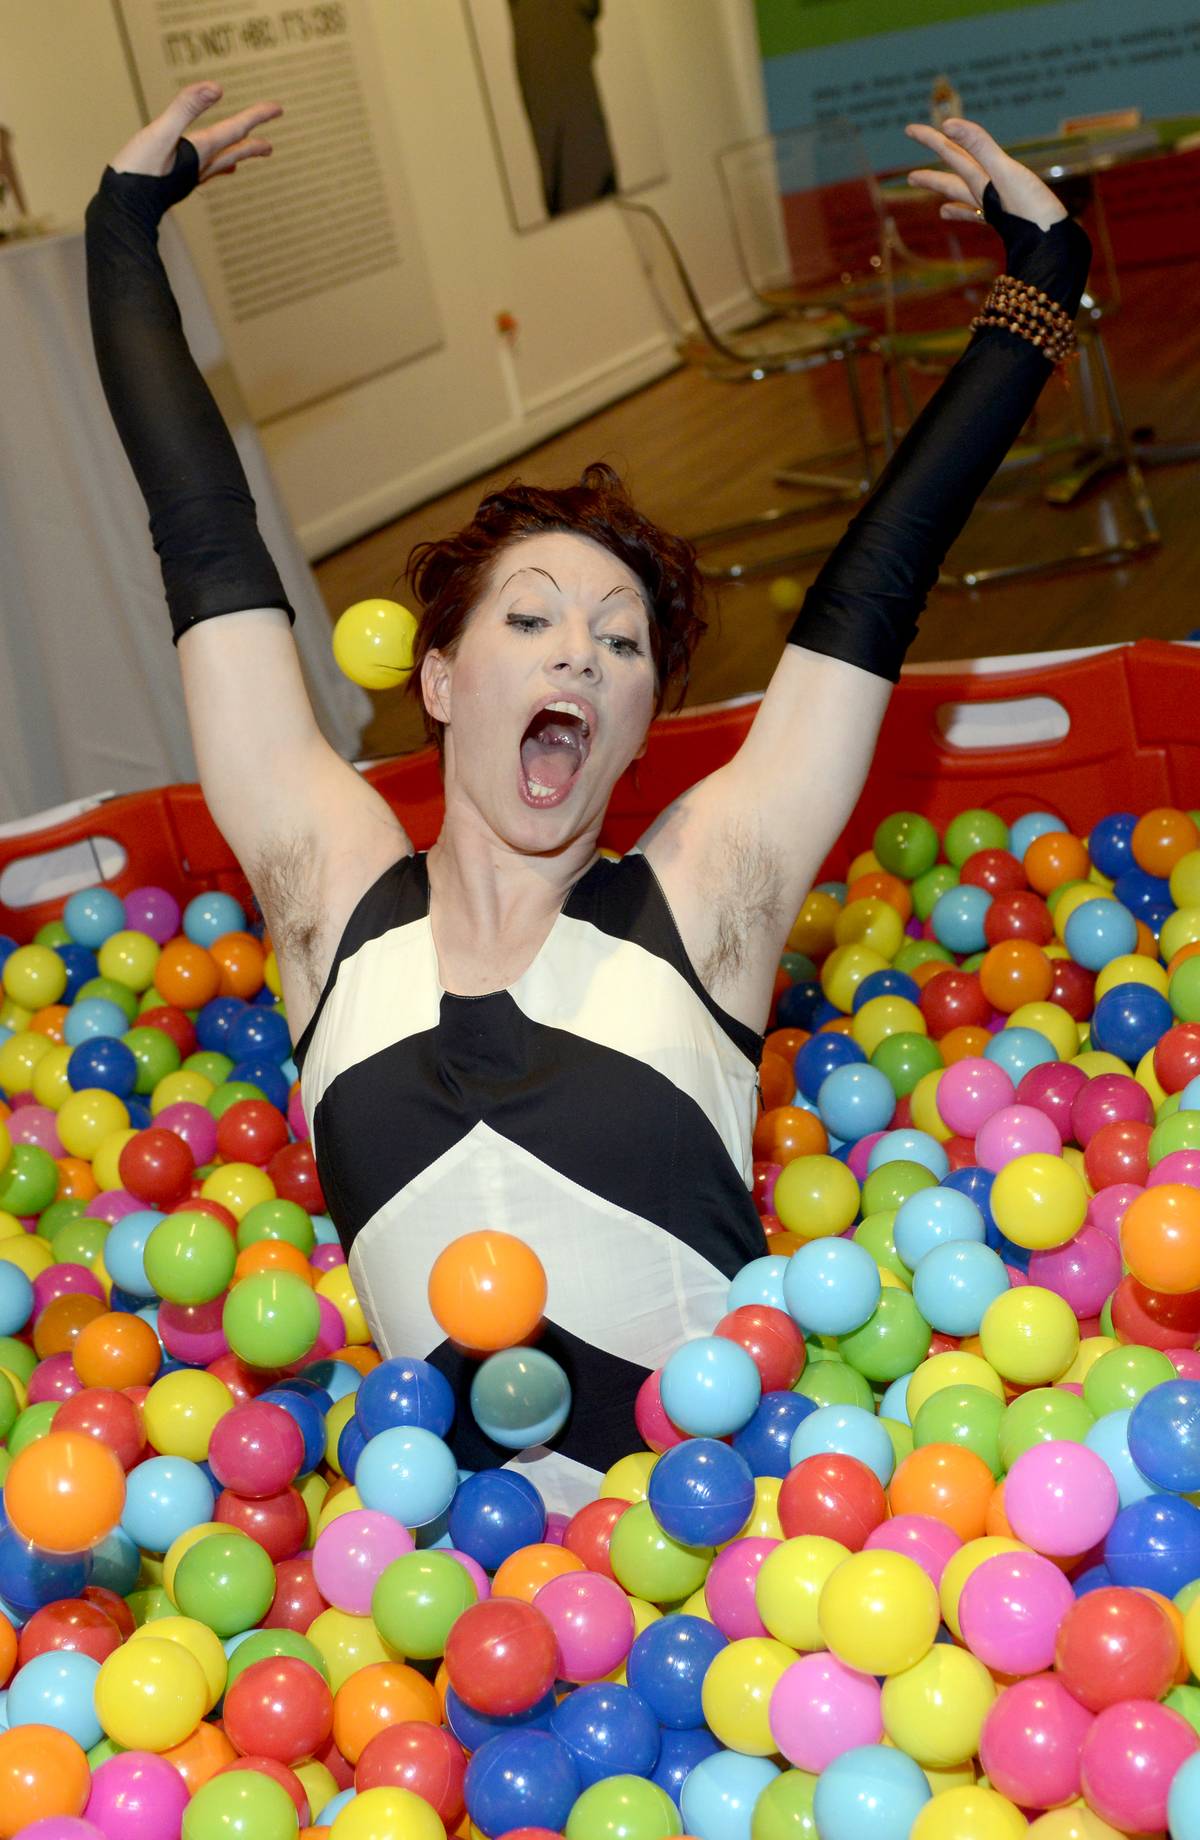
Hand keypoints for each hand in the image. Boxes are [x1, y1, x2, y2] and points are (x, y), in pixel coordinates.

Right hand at [110, 81, 280, 182]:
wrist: (121, 209)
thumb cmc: (138, 170)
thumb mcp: (160, 132)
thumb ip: (186, 108)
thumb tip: (216, 88)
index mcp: (199, 150)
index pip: (235, 130)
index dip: (256, 116)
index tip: (278, 109)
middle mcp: (199, 165)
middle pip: (233, 150)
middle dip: (253, 142)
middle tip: (270, 145)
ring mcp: (188, 177)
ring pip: (220, 163)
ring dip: (236, 156)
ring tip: (246, 155)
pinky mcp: (174, 184)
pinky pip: (202, 173)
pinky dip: (213, 167)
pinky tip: (207, 170)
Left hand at [904, 118, 1066, 232]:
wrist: (1051, 245)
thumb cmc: (1029, 207)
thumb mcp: (1004, 171)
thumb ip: (978, 146)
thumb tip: (947, 126)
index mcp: (980, 180)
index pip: (951, 154)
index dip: (932, 139)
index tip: (910, 130)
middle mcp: (983, 195)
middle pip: (952, 182)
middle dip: (932, 178)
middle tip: (910, 179)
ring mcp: (995, 209)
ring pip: (967, 199)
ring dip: (951, 197)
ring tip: (940, 208)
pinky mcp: (1009, 220)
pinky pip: (983, 215)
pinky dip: (971, 213)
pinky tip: (968, 216)